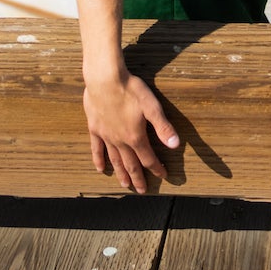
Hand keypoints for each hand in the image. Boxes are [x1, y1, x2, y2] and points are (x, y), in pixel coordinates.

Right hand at [84, 69, 181, 191]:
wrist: (104, 79)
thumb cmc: (130, 90)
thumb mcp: (152, 106)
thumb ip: (163, 127)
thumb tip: (175, 144)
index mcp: (135, 136)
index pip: (148, 158)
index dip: (156, 168)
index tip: (162, 176)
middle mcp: (120, 140)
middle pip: (130, 164)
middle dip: (138, 178)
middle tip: (141, 191)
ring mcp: (106, 135)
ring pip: (114, 160)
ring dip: (121, 173)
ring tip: (125, 185)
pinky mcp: (94, 128)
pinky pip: (96, 149)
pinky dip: (99, 160)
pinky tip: (100, 169)